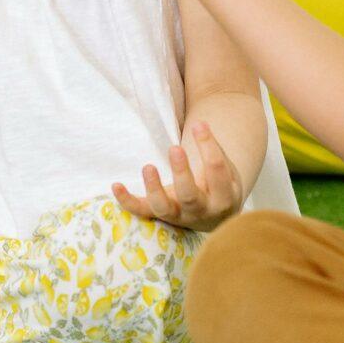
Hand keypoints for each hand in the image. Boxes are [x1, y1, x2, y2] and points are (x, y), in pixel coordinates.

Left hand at [112, 117, 246, 230]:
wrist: (213, 216)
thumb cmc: (219, 185)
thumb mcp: (227, 171)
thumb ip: (214, 150)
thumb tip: (200, 125)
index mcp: (223, 197)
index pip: (216, 171)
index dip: (207, 146)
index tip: (198, 125)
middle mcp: (200, 211)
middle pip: (190, 195)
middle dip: (181, 172)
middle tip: (174, 148)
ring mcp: (178, 217)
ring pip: (163, 208)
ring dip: (154, 189)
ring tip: (148, 167)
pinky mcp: (159, 217)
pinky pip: (141, 211)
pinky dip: (127, 201)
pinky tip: (116, 185)